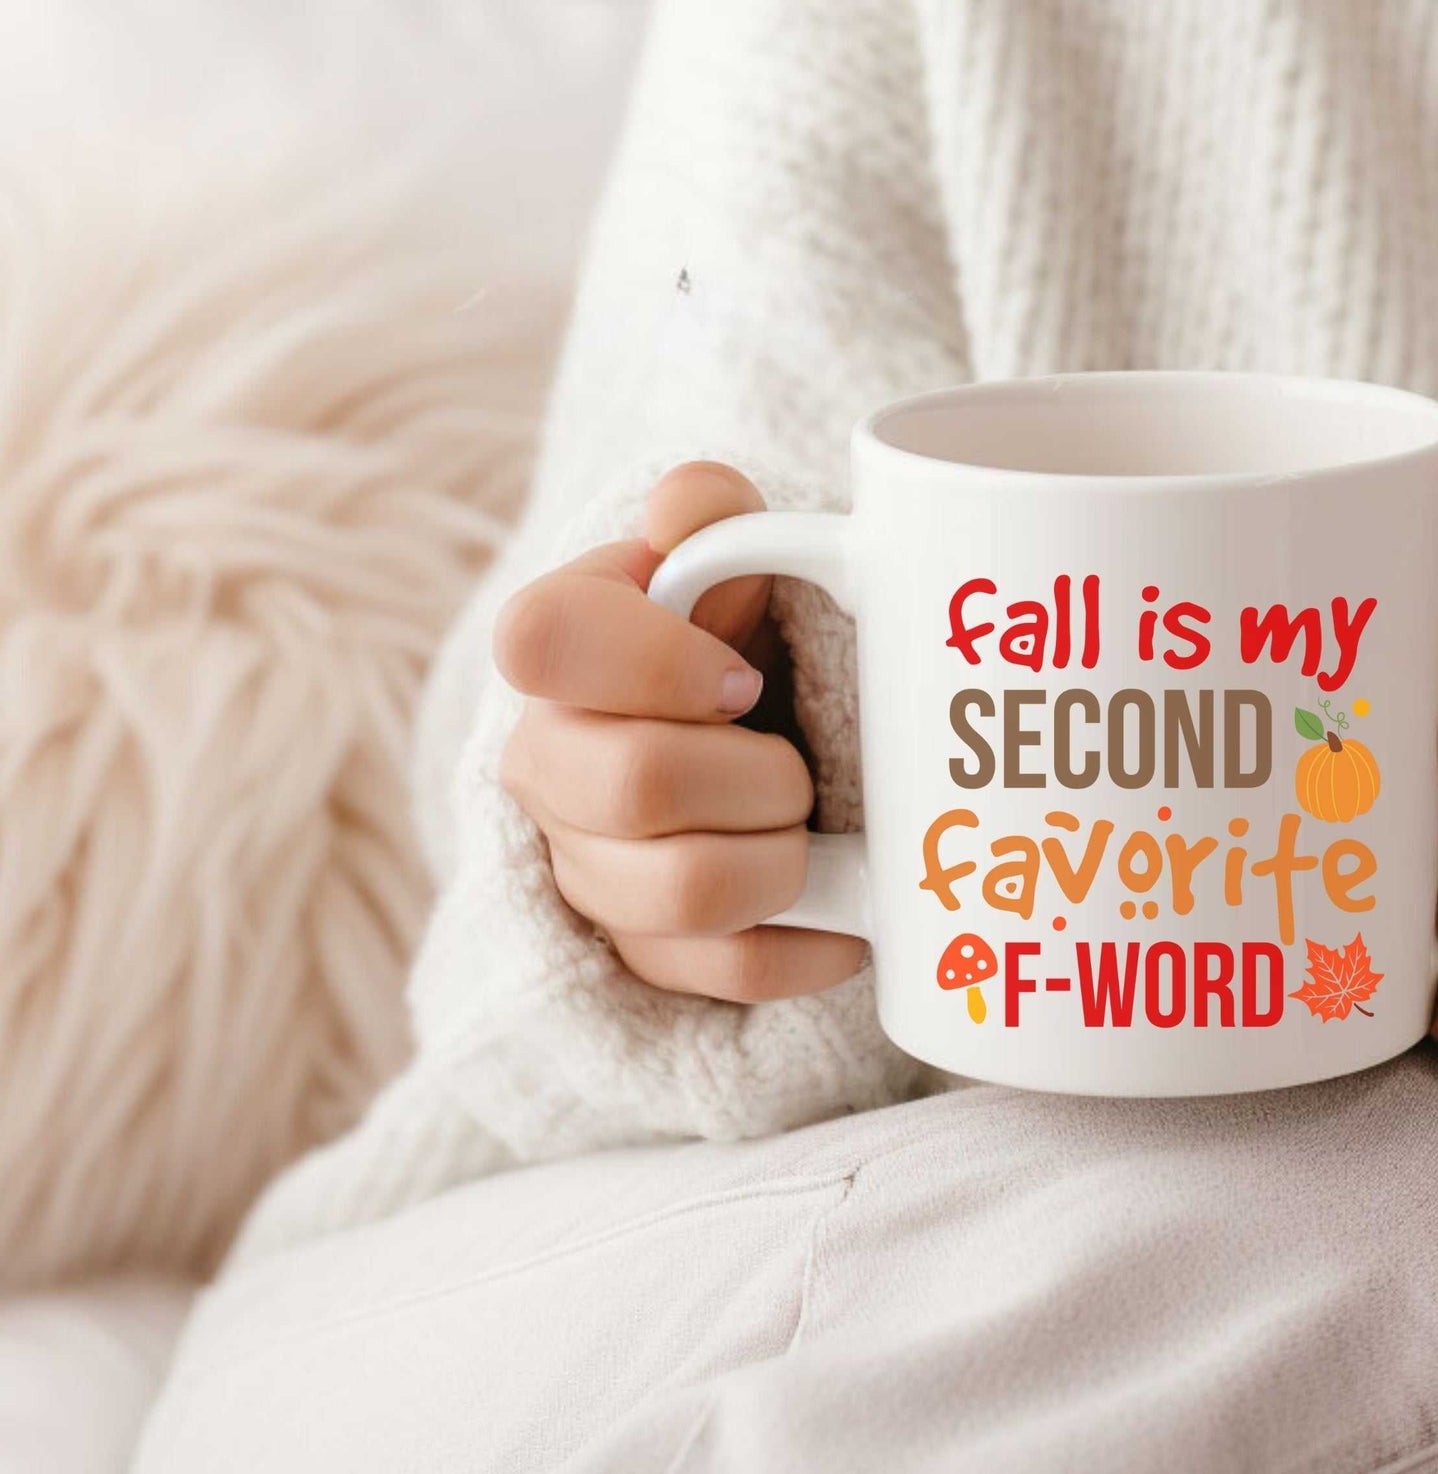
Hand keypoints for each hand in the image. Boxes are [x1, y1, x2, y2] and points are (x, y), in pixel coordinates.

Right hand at [494, 462, 866, 1001]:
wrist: (750, 727)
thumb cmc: (740, 626)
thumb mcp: (733, 551)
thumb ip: (711, 513)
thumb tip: (684, 511)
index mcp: (556, 644)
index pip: (542, 638)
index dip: (655, 662)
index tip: (741, 677)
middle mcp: (547, 758)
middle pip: (633, 784)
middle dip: (754, 774)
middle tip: (795, 765)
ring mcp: (585, 864)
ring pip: (681, 892)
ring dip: (782, 859)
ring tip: (806, 827)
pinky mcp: (640, 950)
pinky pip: (729, 971)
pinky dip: (813, 944)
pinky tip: (848, 913)